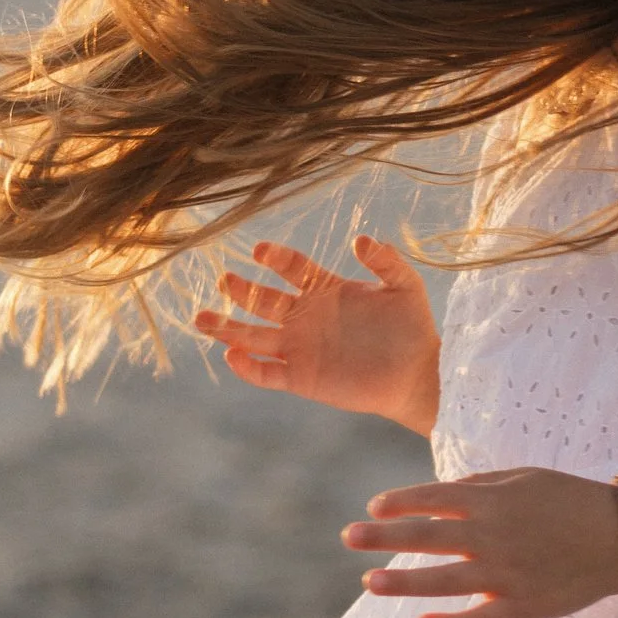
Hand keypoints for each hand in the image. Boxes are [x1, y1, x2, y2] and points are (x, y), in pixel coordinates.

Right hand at [194, 233, 439, 431]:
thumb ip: (386, 260)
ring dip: (227, 328)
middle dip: (241, 290)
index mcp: (326, 290)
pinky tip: (231, 355)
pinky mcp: (302, 378)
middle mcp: (307, 317)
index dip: (275, 258)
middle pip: (263, 300)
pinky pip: (267, 373)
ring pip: (254, 336)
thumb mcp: (404, 285)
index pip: (292, 268)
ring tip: (201, 319)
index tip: (259, 251)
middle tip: (223, 279)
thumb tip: (361, 240)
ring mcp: (301, 348)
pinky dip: (247, 367)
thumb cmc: (413, 329)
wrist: (417, 375)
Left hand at [343, 468, 617, 617]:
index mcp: (492, 501)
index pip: (433, 499)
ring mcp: (504, 575)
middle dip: (382, 537)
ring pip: (442, 582)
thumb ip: (482, 484)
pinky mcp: (521, 607)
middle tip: (348, 537)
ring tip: (369, 582)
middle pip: (425, 537)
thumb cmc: (572, 500)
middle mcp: (491, 537)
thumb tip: (442, 492)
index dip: (400, 502)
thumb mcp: (526, 477)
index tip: (374, 507)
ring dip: (402, 582)